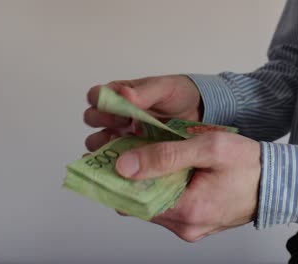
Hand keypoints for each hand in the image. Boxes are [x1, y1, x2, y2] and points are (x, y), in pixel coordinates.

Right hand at [84, 75, 201, 151]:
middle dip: (100, 122)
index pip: (98, 96)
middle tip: (117, 125)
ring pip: (102, 141)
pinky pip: (119, 159)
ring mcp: (126, 136)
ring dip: (104, 144)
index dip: (98, 101)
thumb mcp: (165, 88)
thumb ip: (145, 91)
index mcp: (122, 96)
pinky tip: (121, 165)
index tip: (106, 105)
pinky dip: (116, 162)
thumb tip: (123, 94)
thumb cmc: (182, 95)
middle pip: (94, 119)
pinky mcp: (137, 154)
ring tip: (116, 146)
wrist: (203, 114)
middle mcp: (119, 116)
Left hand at [115, 132, 260, 241]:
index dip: (119, 178)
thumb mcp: (209, 148)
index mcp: (189, 211)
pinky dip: (163, 189)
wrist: (277, 182)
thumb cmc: (250, 164)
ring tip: (153, 156)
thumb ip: (166, 155)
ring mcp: (191, 228)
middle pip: (141, 205)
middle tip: (134, 150)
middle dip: (133, 179)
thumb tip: (126, 165)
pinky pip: (168, 207)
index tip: (113, 156)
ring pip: (153, 206)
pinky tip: (169, 169)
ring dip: (149, 182)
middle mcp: (186, 227)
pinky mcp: (195, 223)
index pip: (134, 200)